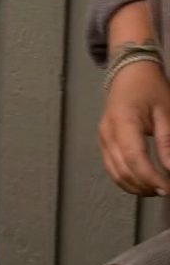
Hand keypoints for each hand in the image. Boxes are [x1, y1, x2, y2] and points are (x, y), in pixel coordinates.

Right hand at [100, 59, 169, 195]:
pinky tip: (142, 181)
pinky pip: (111, 167)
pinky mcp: (102, 141)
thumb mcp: (166, 112)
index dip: (151, 178)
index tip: (168, 189)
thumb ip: (168, 142)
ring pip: (114, 173)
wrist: (129, 73)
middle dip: (145, 186)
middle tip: (166, 191)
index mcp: (123, 122)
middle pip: (122, 170)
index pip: (135, 159)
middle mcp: (107, 133)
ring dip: (135, 186)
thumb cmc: (150, 89)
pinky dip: (126, 179)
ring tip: (156, 188)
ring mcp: (102, 138)